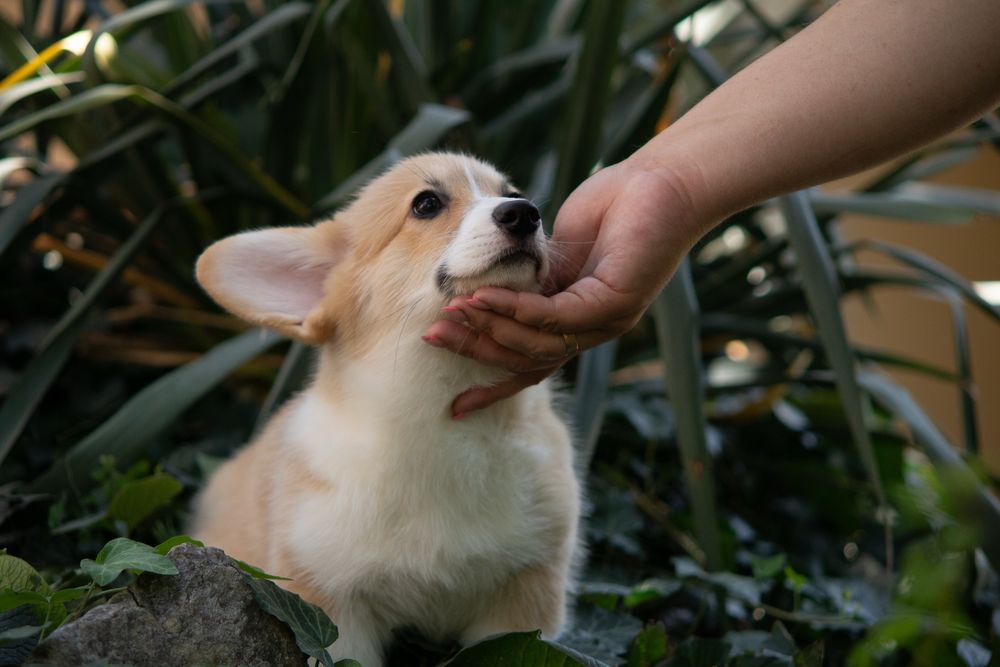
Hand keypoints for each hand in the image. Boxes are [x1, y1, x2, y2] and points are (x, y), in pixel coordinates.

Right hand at [423, 157, 704, 416]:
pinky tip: (486, 297)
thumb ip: (527, 280)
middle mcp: (592, 331)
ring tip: (453, 312)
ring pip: (539, 345)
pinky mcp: (614, 304)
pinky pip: (556, 317)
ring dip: (491, 330)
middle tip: (433, 337)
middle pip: (527, 360)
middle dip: (476, 350)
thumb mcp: (555, 251)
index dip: (493, 388)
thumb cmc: (612, 206)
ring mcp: (606, 323)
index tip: (455, 406)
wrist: (661, 181)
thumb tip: (484, 295)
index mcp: (576, 322)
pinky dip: (517, 310)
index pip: (529, 367)